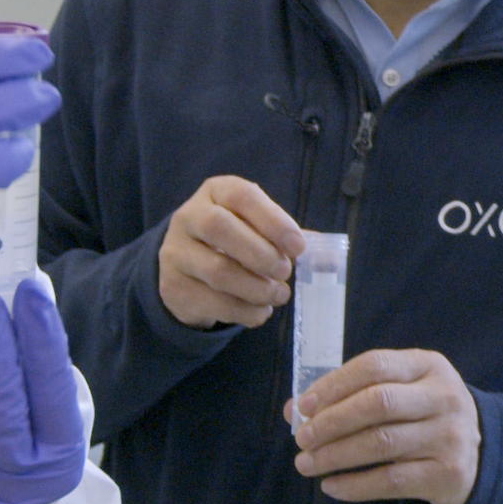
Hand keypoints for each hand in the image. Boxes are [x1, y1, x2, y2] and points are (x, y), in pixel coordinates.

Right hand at [158, 175, 306, 329]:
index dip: (273, 220)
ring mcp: (176, 252)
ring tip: (278, 294)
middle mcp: (188, 216)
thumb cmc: (233, 241)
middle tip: (285, 272)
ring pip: (217, 270)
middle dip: (261, 254)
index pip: (241, 196)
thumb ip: (288, 237)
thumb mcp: (255, 227)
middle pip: (219, 228)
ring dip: (257, 288)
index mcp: (215, 192)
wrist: (185, 269)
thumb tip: (329, 256)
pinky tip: (261, 311)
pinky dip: (245, 311)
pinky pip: (213, 302)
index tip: (299, 247)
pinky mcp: (173, 287)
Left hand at [290, 349, 480, 503]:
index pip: (375, 366)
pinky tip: (331, 486)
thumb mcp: (400, 393)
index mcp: (428, 366)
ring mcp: (449, 436)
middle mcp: (444, 397)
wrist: (477, 457)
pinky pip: (391, 481)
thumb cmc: (423, 417)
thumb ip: (351, 395)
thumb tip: (294, 410)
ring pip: (381, 443)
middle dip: (332, 422)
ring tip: (306, 464)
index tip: (303, 406)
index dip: (334, 384)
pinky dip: (354, 485)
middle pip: (378, 403)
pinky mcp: (447, 473)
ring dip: (335, 455)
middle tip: (302, 439)